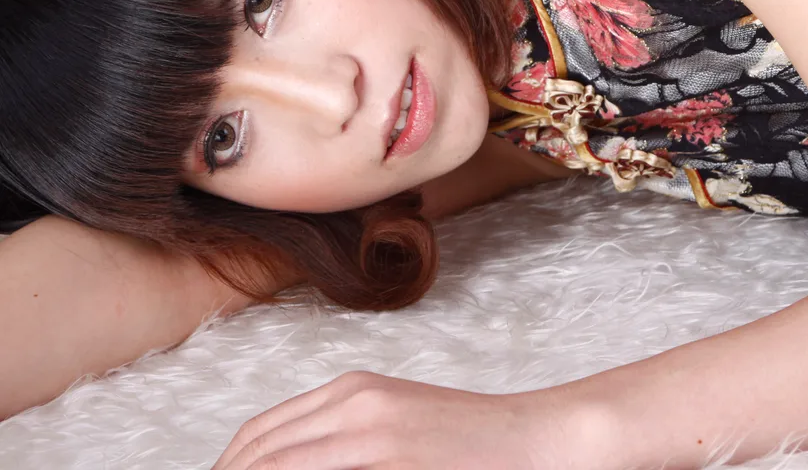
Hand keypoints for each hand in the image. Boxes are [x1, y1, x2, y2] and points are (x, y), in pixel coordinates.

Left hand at [211, 370, 601, 469]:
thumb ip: (346, 440)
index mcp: (351, 390)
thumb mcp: (397, 428)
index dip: (229, 466)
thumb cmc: (469, 441)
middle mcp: (353, 400)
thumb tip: (291, 461)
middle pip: (259, 449)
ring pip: (279, 462)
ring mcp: (372, 427)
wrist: (535, 436)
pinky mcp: (393, 454)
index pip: (262, 433)